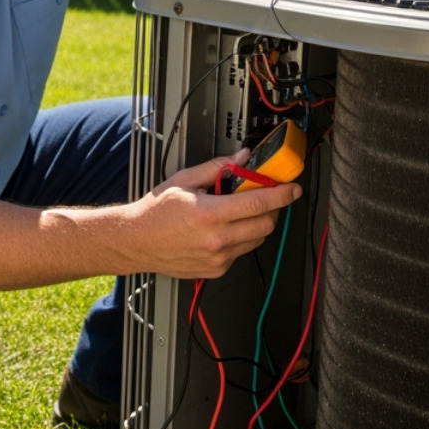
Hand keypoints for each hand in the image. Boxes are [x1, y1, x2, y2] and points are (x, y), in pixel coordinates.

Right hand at [129, 154, 301, 279]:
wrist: (136, 241)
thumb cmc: (155, 212)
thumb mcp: (184, 180)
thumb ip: (217, 168)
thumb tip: (241, 158)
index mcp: (208, 214)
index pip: (258, 204)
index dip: (281, 195)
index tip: (292, 188)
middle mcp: (216, 239)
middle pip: (265, 224)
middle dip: (272, 209)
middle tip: (266, 197)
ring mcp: (217, 258)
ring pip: (256, 240)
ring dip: (257, 224)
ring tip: (239, 213)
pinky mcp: (216, 270)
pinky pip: (241, 252)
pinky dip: (241, 239)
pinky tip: (224, 230)